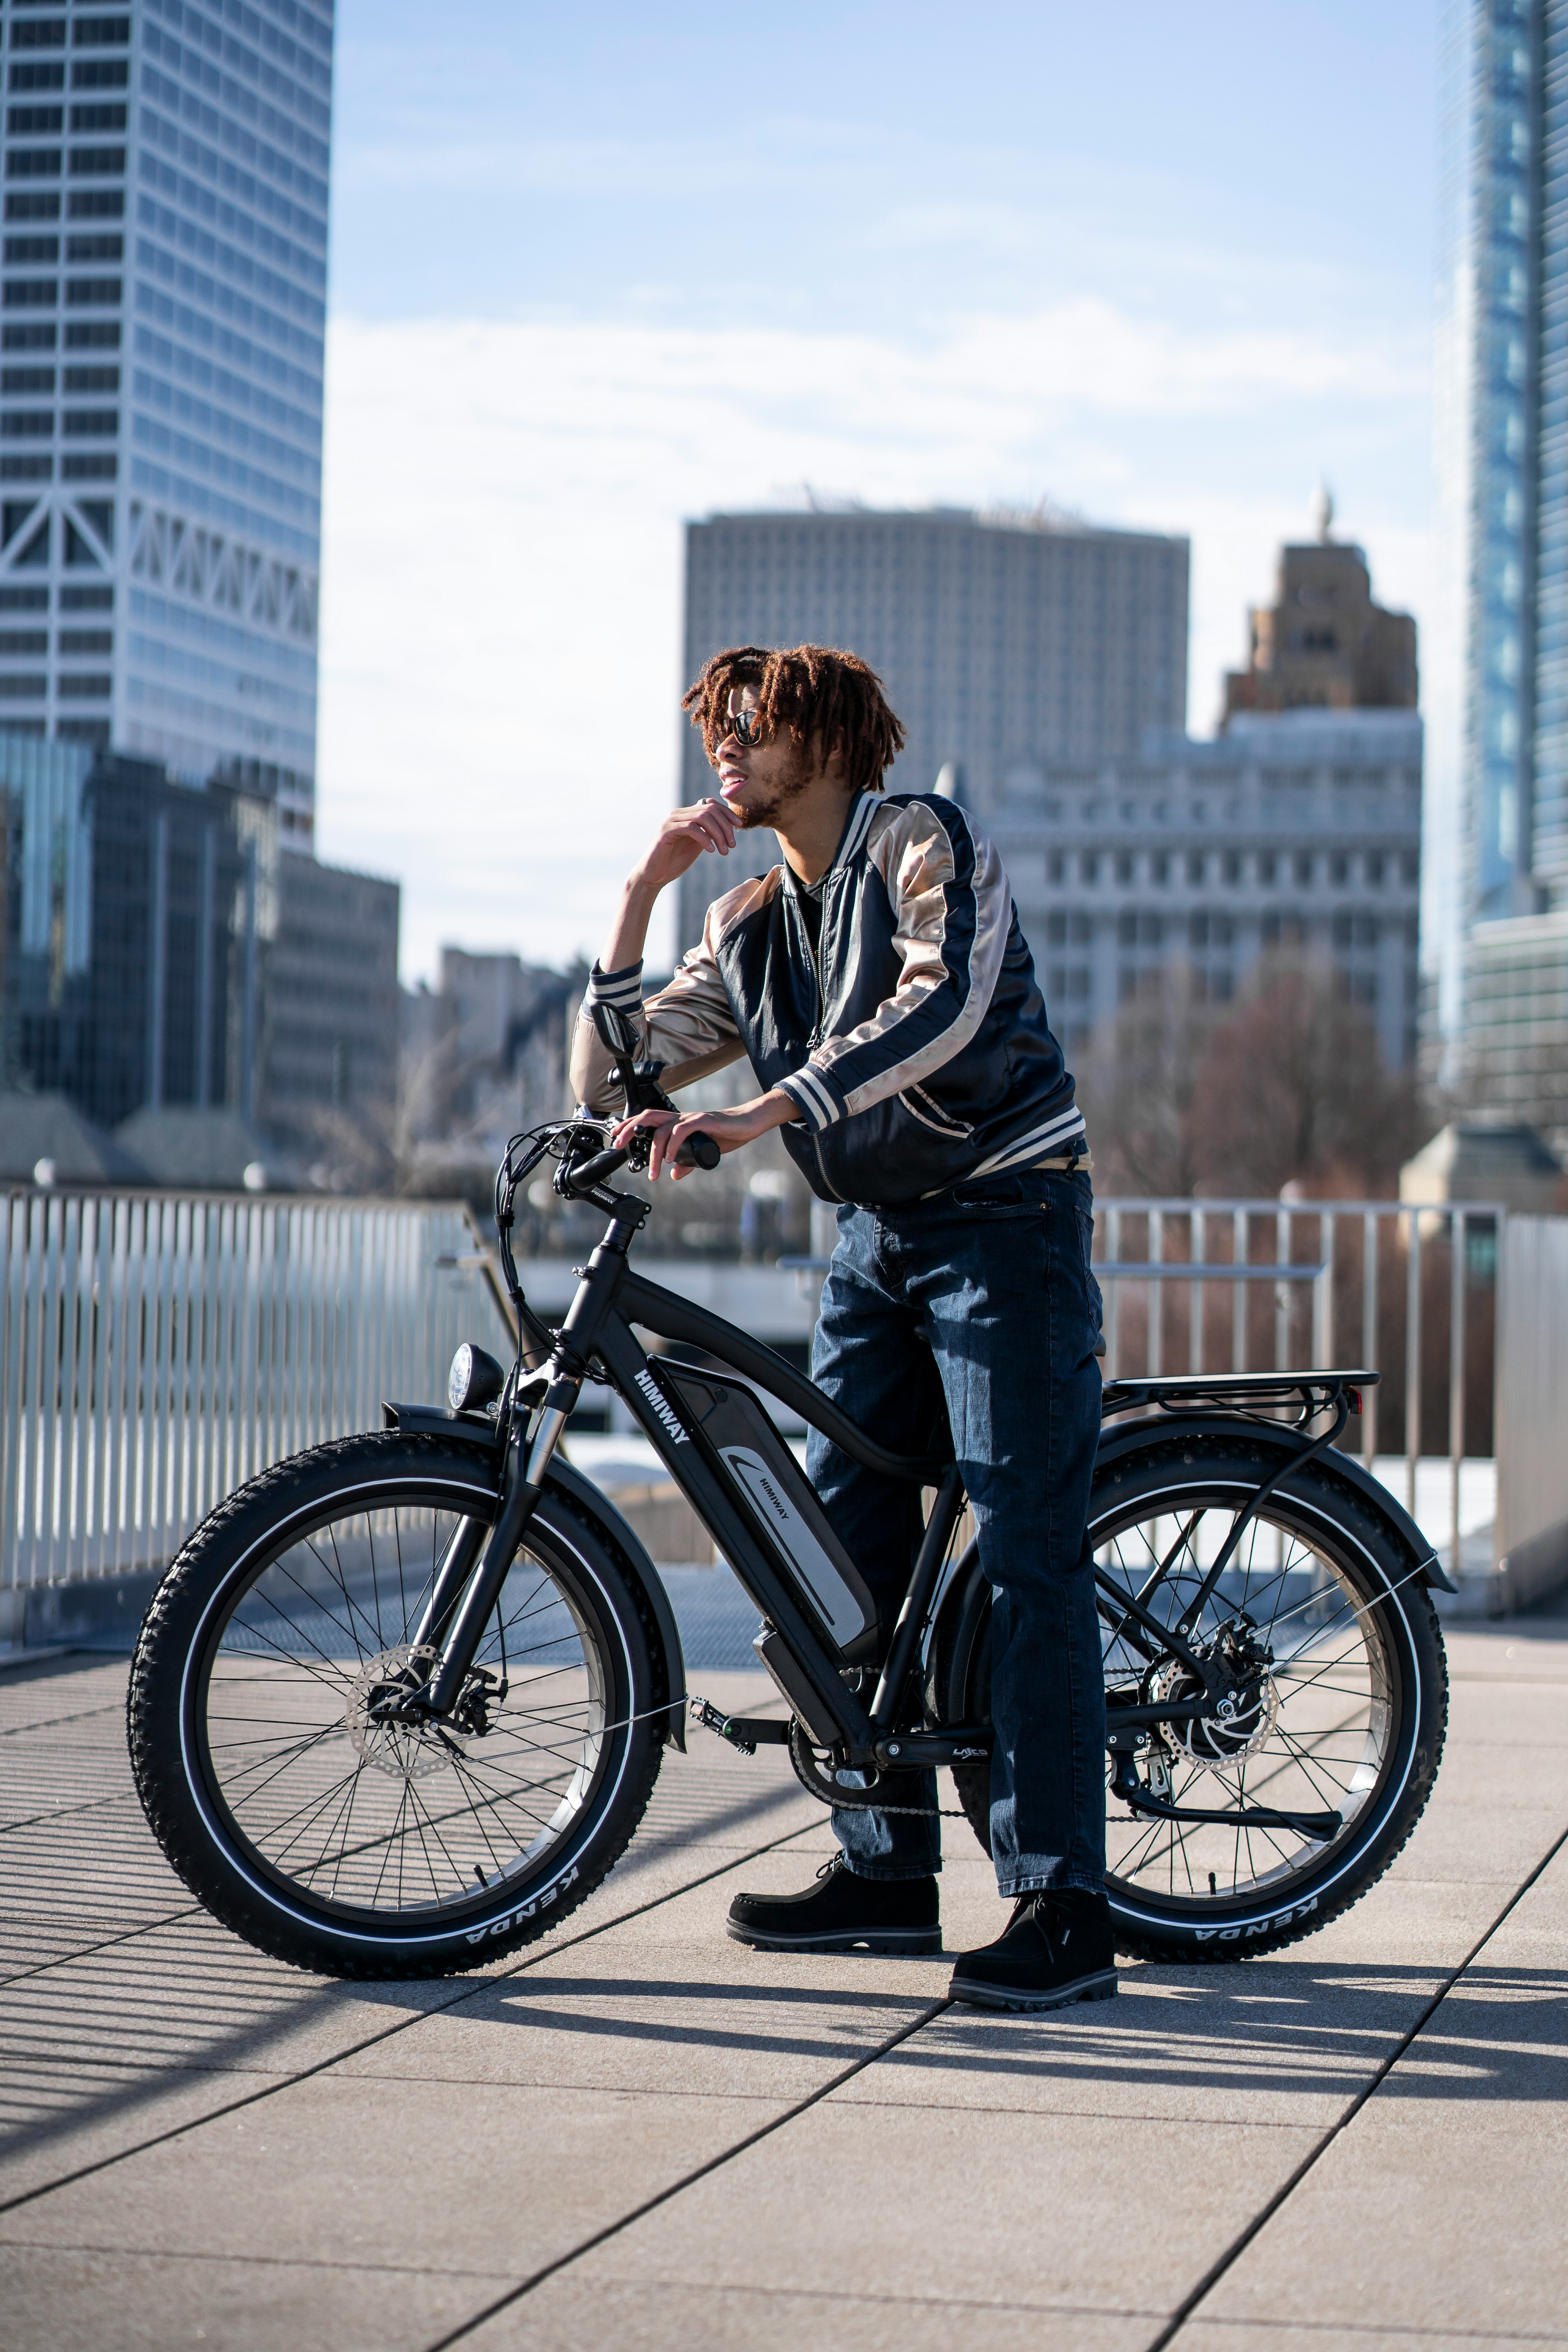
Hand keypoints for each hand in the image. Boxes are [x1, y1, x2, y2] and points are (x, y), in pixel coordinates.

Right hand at [600, 799, 740, 972]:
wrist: (653, 876)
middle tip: (732, 845)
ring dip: (718, 833)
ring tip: (724, 850)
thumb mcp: (697, 845)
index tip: (740, 826)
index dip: (727, 813)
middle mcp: (678, 814)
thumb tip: (727, 826)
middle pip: (710, 809)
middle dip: (726, 826)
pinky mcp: (666, 831)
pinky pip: (691, 828)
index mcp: (686, 815)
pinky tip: (711, 851)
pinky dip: (705, 838)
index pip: (711, 804)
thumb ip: (708, 833)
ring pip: (703, 817)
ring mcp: (671, 821)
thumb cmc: (674, 862)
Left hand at [611, 1091, 796, 1181]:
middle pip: (647, 1117)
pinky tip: (670, 1160)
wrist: (749, 1124)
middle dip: (629, 1129)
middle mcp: (681, 1118)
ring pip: (662, 1129)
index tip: (617, 1139)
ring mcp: (691, 1119)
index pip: (648, 1120)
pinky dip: (672, 1145)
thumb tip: (675, 1174)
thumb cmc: (728, 1134)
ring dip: (654, 1151)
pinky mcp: (703, 1121)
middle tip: (618, 1145)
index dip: (630, 1127)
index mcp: (678, 1123)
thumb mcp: (702, 1153)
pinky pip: (681, 1130)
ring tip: (654, 1171)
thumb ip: (687, 1163)